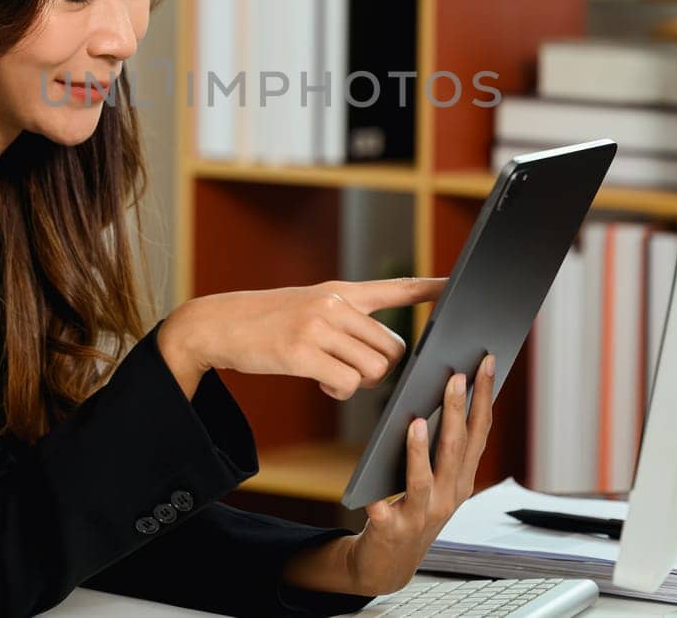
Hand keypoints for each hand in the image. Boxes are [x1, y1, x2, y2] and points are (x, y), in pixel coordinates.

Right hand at [156, 277, 444, 399]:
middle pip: (392, 349)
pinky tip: (320, 382)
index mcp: (340, 292)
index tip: (457, 286)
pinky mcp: (301, 351)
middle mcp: (334, 304)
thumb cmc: (268, 323)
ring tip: (331, 377)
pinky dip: (338, 391)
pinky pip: (346, 383)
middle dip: (380, 370)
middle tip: (351, 371)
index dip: (430, 289)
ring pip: (373, 369)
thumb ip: (346, 322)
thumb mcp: (309, 307)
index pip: (395, 288)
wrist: (219, 323)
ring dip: (359, 384)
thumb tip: (381, 355)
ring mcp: (318, 326)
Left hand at [283, 353, 495, 597]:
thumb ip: (441, 445)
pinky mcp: (392, 530)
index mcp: (463, 479)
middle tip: (455, 376)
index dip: (485, 396)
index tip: (487, 362)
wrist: (390, 562)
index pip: (480, 432)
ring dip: (421, 451)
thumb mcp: (436, 477)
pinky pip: (385, 514)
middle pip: (455, 449)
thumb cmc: (412, 508)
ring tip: (417, 421)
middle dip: (458, 411)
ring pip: (424, 479)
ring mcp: (422, 515)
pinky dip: (380, 504)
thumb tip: (443, 390)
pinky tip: (373, 494)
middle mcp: (449, 496)